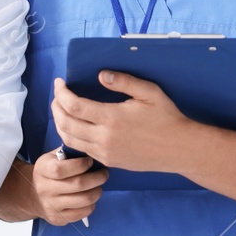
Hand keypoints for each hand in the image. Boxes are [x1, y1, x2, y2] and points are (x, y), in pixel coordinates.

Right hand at [16, 151, 109, 225]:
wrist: (32, 194)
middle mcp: (45, 189)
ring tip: (99, 186)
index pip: (61, 169)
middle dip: (97, 178)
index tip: (91, 161)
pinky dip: (92, 204)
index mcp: (42, 170)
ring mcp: (51, 206)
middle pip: (78, 185)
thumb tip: (91, 151)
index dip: (81, 165)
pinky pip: (83, 213)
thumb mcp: (52, 157)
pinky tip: (90, 197)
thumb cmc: (49, 172)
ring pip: (84, 200)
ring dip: (97, 192)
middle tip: (104, 174)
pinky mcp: (58, 218)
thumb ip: (68, 153)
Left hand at [51, 72, 191, 173]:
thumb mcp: (149, 92)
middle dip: (56, 106)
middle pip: (65, 123)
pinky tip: (75, 125)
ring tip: (61, 109)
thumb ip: (124, 81)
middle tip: (57, 94)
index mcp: (112, 118)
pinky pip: (81, 149)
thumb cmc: (167, 118)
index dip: (61, 93)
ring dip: (60, 122)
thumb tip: (101, 75)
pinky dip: (71, 136)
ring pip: (69, 139)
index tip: (59, 82)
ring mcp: (104, 152)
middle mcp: (104, 138)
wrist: (179, 149)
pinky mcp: (108, 161)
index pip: (73, 106)